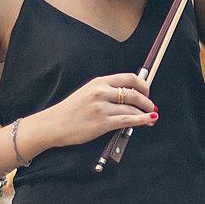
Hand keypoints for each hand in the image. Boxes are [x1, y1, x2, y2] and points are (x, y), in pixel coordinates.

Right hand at [35, 72, 157, 148]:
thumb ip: (106, 91)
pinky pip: (127, 120)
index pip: (129, 78)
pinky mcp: (101, 123)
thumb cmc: (70, 110)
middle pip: (134, 93)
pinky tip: (148, 120)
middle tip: (151, 106)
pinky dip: (141, 120)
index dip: (143, 85)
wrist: (53, 125)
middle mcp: (100, 92)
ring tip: (151, 116)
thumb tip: (130, 94)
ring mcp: (101, 108)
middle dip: (147, 100)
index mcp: (98, 82)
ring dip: (146, 112)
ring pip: (132, 108)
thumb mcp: (87, 92)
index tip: (147, 92)